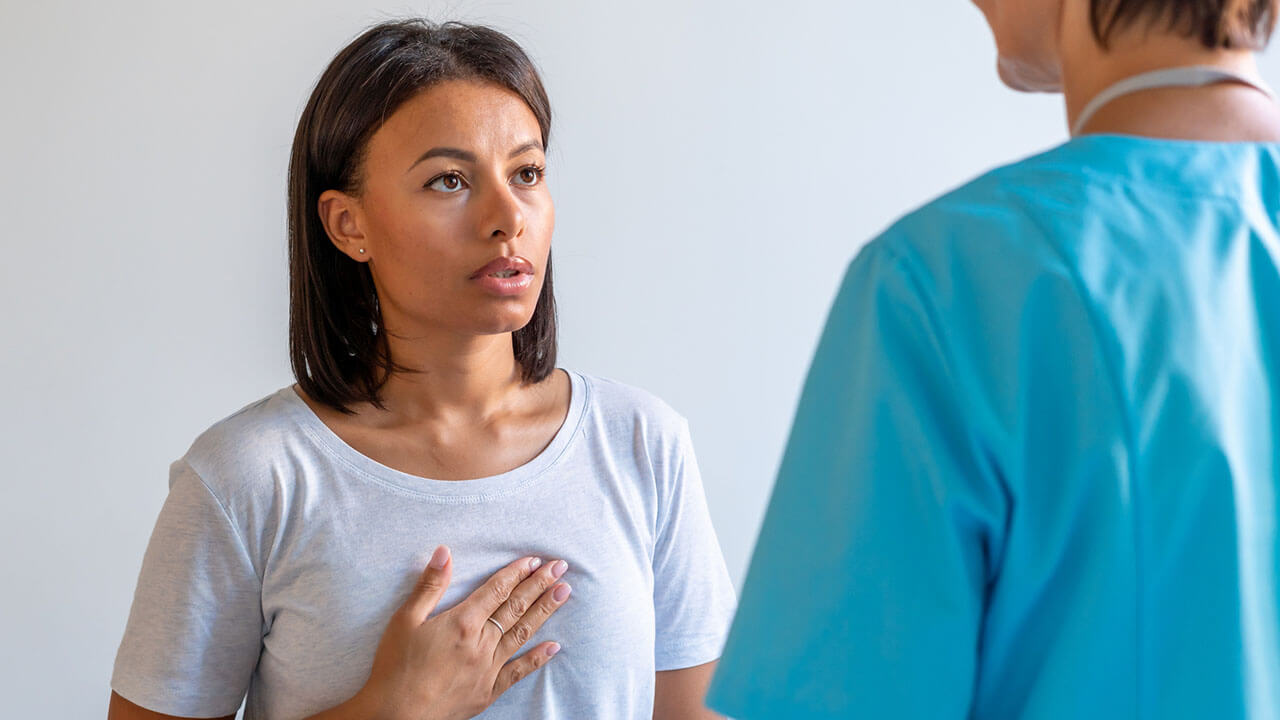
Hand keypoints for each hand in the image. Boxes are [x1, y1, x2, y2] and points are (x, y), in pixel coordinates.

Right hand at [356, 546, 572, 719]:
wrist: (395, 715)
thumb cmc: (395, 667)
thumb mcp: (405, 620)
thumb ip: (429, 585)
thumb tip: (445, 552)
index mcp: (462, 622)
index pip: (497, 590)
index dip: (517, 573)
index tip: (535, 560)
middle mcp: (481, 643)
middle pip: (516, 607)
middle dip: (539, 585)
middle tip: (560, 567)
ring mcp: (488, 668)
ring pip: (522, 633)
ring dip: (545, 611)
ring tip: (564, 592)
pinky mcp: (488, 690)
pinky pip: (518, 671)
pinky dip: (537, 658)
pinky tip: (554, 646)